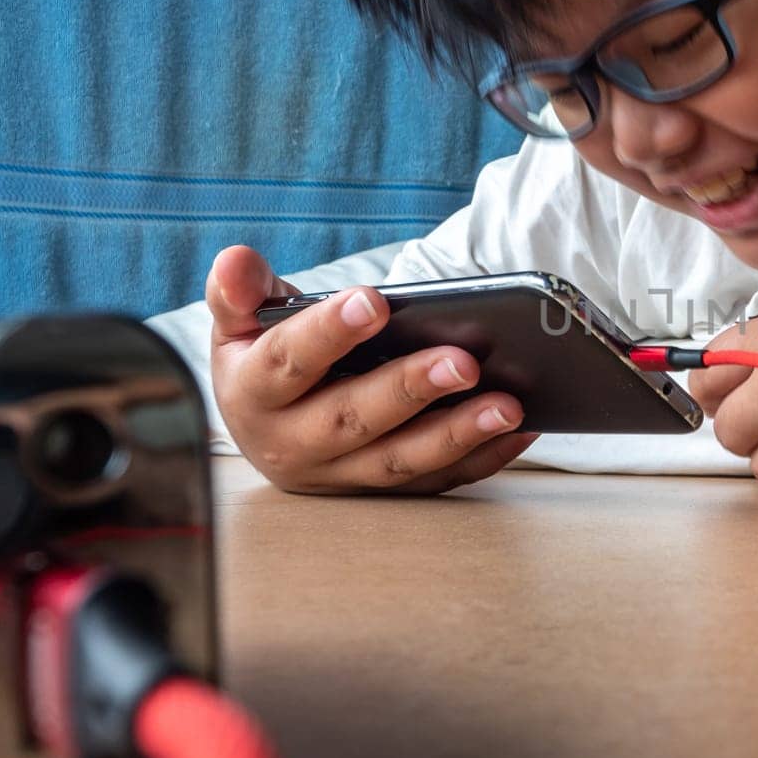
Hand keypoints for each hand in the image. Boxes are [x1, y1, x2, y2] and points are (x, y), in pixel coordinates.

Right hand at [205, 245, 538, 493]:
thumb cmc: (263, 356)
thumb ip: (237, 290)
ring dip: (458, 434)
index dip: (329, 331)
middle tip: (466, 361)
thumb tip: (236, 264)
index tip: (374, 301)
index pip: (289, 361)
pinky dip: (481, 460)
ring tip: (510, 404)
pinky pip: (435, 482)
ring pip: (401, 461)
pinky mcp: (380, 493)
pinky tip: (520, 429)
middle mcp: (293, 444)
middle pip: (354, 419)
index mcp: (255, 393)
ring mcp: (340, 475)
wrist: (266, 422)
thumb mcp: (239, 321)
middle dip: (412, 389)